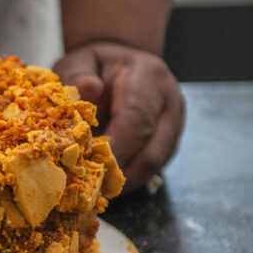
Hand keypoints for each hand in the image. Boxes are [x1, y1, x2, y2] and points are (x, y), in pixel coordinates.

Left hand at [53, 41, 184, 191]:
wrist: (121, 64)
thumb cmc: (97, 65)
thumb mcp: (80, 60)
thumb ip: (78, 73)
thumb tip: (86, 89)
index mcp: (150, 77)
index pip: (138, 120)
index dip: (115, 148)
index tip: (89, 167)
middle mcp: (170, 104)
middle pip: (152, 151)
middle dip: (119, 174)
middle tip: (88, 190)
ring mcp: (174, 127)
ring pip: (153, 165)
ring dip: (123, 182)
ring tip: (92, 192)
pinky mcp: (167, 144)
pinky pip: (150, 168)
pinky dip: (126, 179)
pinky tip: (102, 185)